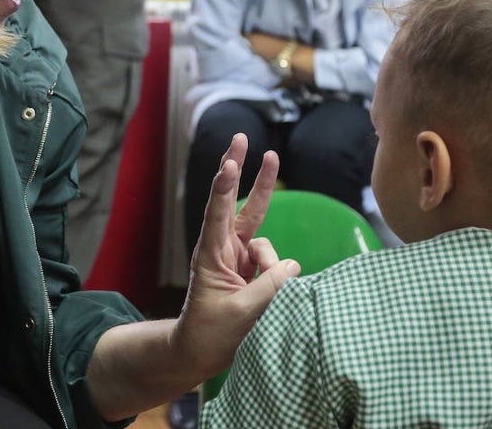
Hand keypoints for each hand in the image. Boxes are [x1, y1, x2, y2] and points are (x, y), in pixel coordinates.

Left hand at [171, 133, 299, 377]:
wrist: (200, 353)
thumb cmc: (211, 332)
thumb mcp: (241, 312)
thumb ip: (268, 286)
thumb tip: (291, 265)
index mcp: (210, 254)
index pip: (217, 214)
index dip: (224, 187)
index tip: (230, 163)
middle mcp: (223, 248)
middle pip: (236, 202)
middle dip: (242, 169)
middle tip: (243, 137)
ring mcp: (239, 256)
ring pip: (264, 238)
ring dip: (271, 263)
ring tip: (259, 296)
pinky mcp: (253, 268)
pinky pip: (275, 261)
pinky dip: (278, 274)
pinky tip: (270, 296)